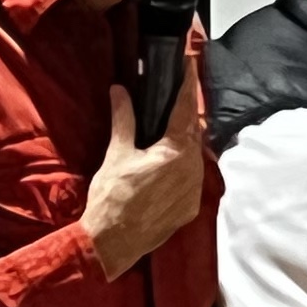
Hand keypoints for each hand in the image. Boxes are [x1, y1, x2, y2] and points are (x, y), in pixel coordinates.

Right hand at [85, 48, 208, 280]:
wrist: (112, 244)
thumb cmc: (112, 197)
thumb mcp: (116, 154)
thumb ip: (123, 119)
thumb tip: (120, 90)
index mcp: (176, 152)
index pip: (186, 108)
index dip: (188, 83)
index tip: (191, 63)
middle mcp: (193, 169)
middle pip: (194, 131)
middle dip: (186, 112)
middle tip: (176, 92)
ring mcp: (195, 190)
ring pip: (195, 155)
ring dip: (185, 139)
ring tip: (171, 126)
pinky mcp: (191, 207)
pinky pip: (192, 177)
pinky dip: (183, 165)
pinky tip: (169, 161)